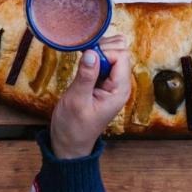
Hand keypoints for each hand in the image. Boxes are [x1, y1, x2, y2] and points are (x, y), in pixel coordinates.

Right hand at [50, 35, 131, 158]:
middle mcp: (120, 84)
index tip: (87, 59)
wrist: (69, 143)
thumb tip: (91, 52)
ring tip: (83, 60)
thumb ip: (86, 76)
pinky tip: (83, 62)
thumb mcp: (76, 101)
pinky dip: (95, 56)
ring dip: (98, 50)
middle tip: (84, 58)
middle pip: (121, 51)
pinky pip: (105, 60)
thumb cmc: (73, 127)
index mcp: (119, 90)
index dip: (104, 52)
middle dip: (102, 48)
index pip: (121, 56)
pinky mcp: (104, 81)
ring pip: (114, 52)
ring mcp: (113, 82)